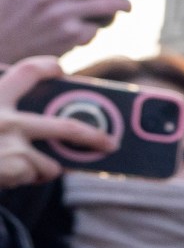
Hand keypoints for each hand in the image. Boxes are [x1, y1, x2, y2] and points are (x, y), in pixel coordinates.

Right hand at [0, 56, 116, 189]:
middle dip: (95, 137)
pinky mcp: (15, 166)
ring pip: (51, 161)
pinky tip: (5, 177)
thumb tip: (51, 122)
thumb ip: (7, 110)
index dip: (46, 68)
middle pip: (67, 127)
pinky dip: (26, 180)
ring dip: (44, 169)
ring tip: (20, 168)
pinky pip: (37, 176)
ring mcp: (11, 144)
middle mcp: (4, 118)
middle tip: (110, 143)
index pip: (26, 72)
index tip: (59, 69)